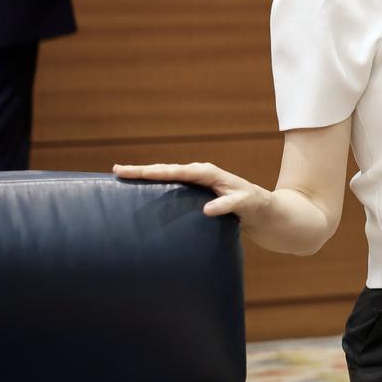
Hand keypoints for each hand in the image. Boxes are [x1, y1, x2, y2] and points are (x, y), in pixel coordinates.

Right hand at [112, 162, 271, 218]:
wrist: (264, 211)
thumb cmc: (257, 205)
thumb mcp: (246, 204)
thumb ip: (229, 205)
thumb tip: (207, 209)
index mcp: (208, 173)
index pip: (176, 171)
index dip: (153, 171)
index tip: (131, 171)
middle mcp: (201, 174)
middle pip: (166, 169)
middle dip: (142, 170)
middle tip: (116, 170)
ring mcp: (198, 182)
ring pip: (167, 176)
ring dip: (146, 176)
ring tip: (122, 176)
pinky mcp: (197, 192)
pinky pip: (173, 187)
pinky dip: (157, 186)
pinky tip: (142, 191)